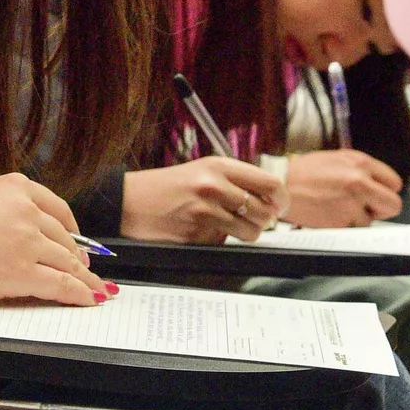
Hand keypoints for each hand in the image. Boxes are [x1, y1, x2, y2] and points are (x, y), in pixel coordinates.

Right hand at [0, 173, 103, 306]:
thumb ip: (7, 213)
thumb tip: (32, 239)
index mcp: (14, 186)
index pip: (58, 210)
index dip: (72, 231)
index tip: (78, 243)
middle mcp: (24, 208)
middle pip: (65, 238)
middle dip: (78, 258)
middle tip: (84, 271)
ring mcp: (25, 240)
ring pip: (68, 263)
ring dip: (83, 279)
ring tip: (91, 290)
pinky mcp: (21, 272)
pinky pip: (62, 285)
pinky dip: (80, 294)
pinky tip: (87, 300)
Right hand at [119, 158, 285, 243]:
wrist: (128, 202)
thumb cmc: (165, 188)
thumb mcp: (201, 171)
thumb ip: (234, 181)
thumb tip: (270, 200)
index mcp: (219, 166)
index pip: (270, 183)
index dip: (280, 199)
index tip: (279, 207)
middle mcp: (214, 186)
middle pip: (264, 211)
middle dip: (262, 220)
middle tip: (249, 219)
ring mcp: (205, 211)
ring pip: (250, 231)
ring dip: (245, 233)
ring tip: (227, 226)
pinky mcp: (197, 234)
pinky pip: (225, 243)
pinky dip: (220, 241)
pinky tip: (202, 230)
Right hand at [283, 149, 402, 227]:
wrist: (279, 185)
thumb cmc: (302, 173)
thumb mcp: (335, 160)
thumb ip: (359, 170)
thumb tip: (377, 186)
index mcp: (360, 162)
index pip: (394, 183)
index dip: (384, 191)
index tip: (376, 195)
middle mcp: (359, 180)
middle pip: (393, 205)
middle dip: (381, 209)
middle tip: (365, 208)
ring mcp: (352, 202)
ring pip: (371, 220)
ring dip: (356, 218)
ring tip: (335, 208)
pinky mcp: (342, 220)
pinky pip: (353, 229)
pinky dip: (342, 226)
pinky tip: (327, 214)